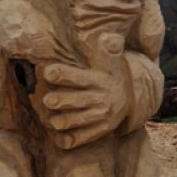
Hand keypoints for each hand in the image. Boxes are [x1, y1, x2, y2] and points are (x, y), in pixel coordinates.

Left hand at [33, 33, 129, 147]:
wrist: (129, 101)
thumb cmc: (110, 77)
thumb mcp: (110, 63)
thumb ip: (107, 50)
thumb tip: (110, 37)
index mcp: (100, 81)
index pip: (80, 77)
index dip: (63, 74)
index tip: (47, 71)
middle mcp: (101, 99)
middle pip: (78, 101)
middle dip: (61, 101)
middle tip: (46, 100)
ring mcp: (101, 117)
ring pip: (79, 121)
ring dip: (63, 122)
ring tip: (50, 120)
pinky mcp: (99, 131)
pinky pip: (82, 138)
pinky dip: (69, 140)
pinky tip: (57, 136)